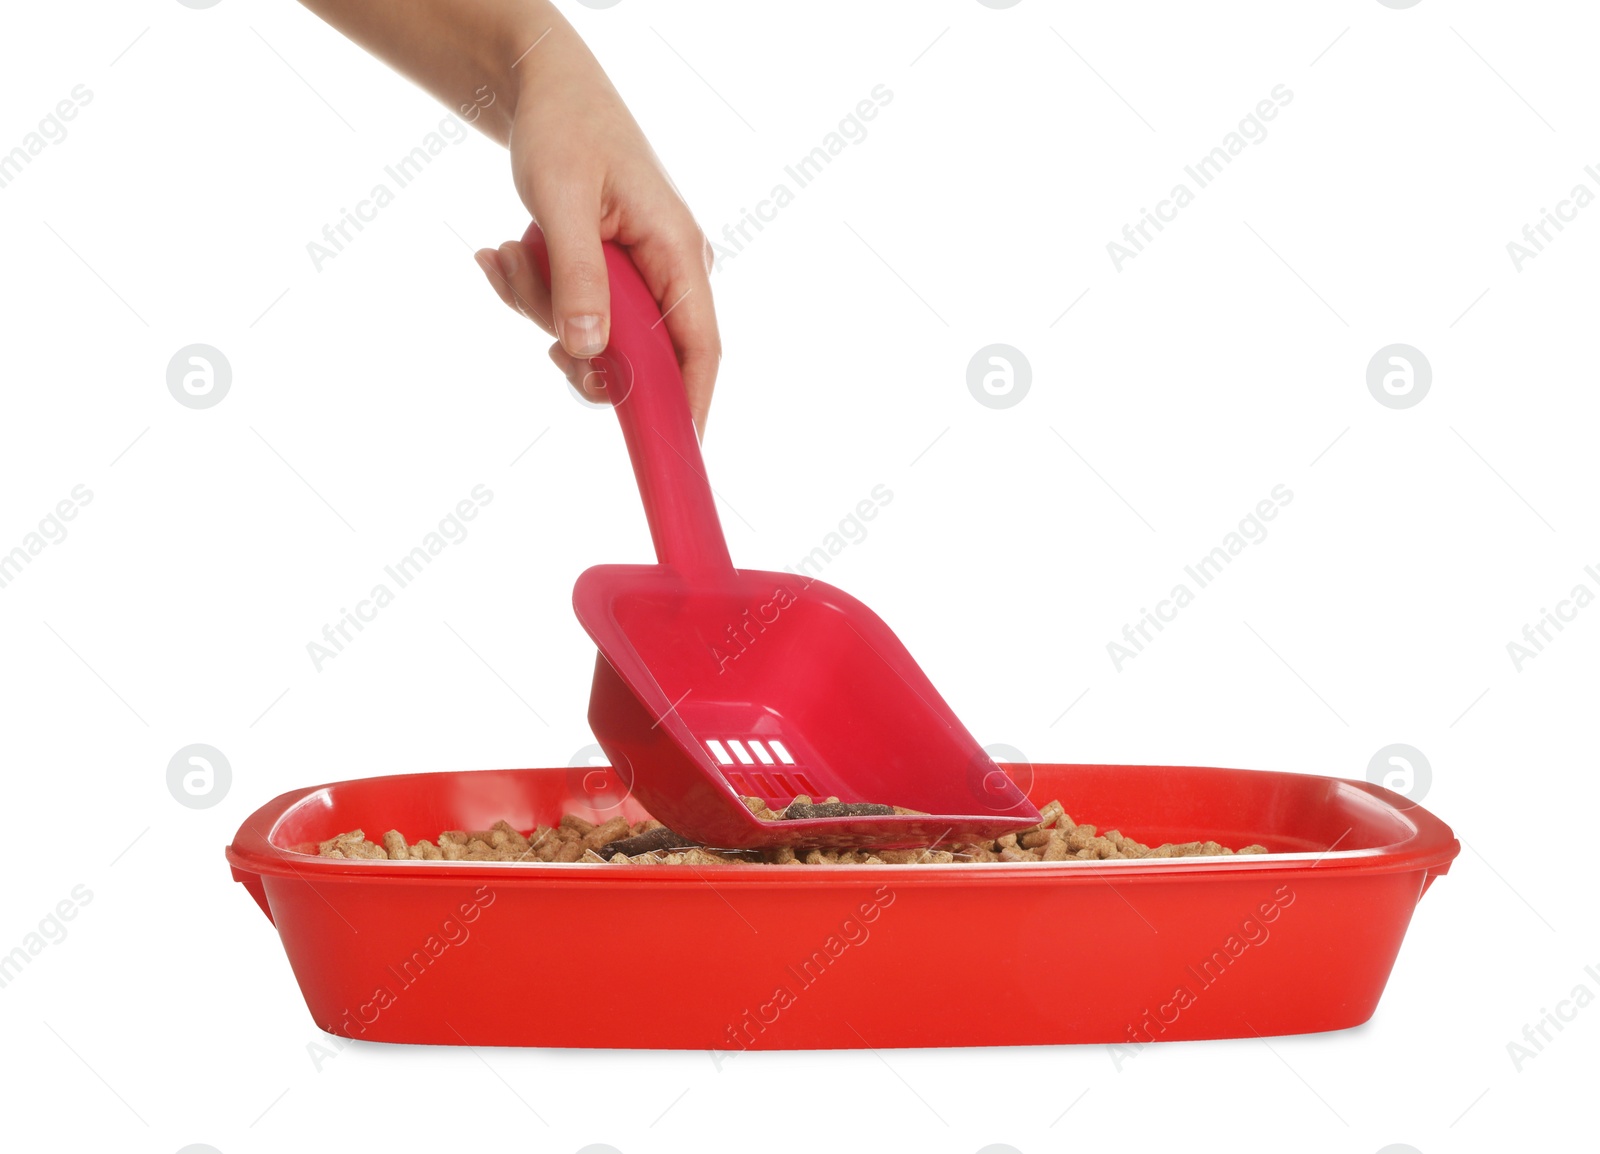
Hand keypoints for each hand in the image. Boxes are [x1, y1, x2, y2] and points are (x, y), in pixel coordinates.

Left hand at [474, 35, 719, 437]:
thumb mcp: (562, 200)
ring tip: (512, 249)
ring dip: (540, 306)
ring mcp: (640, 278)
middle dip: (572, 339)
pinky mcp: (610, 278)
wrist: (547, 91)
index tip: (673, 451)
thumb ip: (580, 278)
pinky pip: (572, 314)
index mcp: (679, 252)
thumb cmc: (565, 131)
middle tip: (529, 296)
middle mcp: (670, 271)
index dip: (690, 405)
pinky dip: (532, 292)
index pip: (700, 349)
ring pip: (594, 337)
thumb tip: (591, 350)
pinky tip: (506, 252)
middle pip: (635, 353)